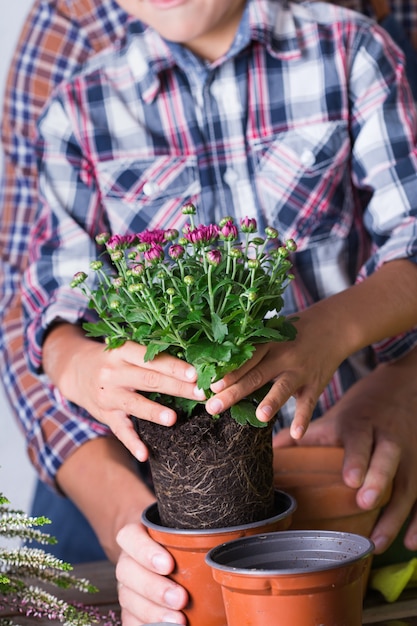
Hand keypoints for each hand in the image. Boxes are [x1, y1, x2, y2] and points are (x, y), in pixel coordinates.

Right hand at [43, 324, 204, 458]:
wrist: (75, 369)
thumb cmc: (113, 358)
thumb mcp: (126, 350)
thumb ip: (150, 355)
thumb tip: (190, 363)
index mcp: (122, 352)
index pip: (150, 359)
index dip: (173, 366)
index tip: (194, 373)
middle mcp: (113, 372)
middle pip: (149, 380)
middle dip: (176, 387)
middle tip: (200, 394)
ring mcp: (108, 395)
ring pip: (134, 404)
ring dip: (154, 412)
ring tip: (173, 419)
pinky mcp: (105, 415)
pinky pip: (120, 431)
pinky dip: (132, 443)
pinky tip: (145, 454)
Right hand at [116, 522, 187, 624]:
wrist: (159, 555)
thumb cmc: (176, 541)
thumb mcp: (182, 530)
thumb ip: (193, 534)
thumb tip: (223, 542)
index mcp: (136, 535)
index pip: (130, 537)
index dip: (145, 551)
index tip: (169, 564)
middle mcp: (128, 559)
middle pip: (128, 571)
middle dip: (154, 588)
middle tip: (181, 598)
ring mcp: (126, 585)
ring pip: (128, 598)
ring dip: (153, 612)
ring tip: (178, 621)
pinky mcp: (129, 608)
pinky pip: (130, 619)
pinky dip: (146, 625)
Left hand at [207, 305, 345, 438]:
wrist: (333, 326)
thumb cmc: (292, 332)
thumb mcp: (272, 332)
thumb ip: (251, 348)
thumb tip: (218, 366)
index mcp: (267, 343)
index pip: (244, 360)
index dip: (228, 373)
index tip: (210, 386)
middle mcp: (282, 356)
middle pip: (256, 376)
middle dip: (234, 393)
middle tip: (213, 408)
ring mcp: (300, 371)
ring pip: (283, 388)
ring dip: (272, 402)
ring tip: (260, 416)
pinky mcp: (315, 384)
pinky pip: (308, 404)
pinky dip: (304, 419)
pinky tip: (296, 434)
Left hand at [273, 350, 416, 553]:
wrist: (400, 389)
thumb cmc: (360, 410)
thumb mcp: (333, 416)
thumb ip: (304, 434)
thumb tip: (270, 451)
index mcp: (361, 425)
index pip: (359, 440)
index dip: (357, 459)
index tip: (350, 479)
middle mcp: (388, 439)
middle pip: (388, 458)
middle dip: (379, 480)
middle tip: (366, 502)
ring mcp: (409, 455)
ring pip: (408, 484)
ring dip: (395, 514)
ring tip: (377, 542)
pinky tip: (410, 543)